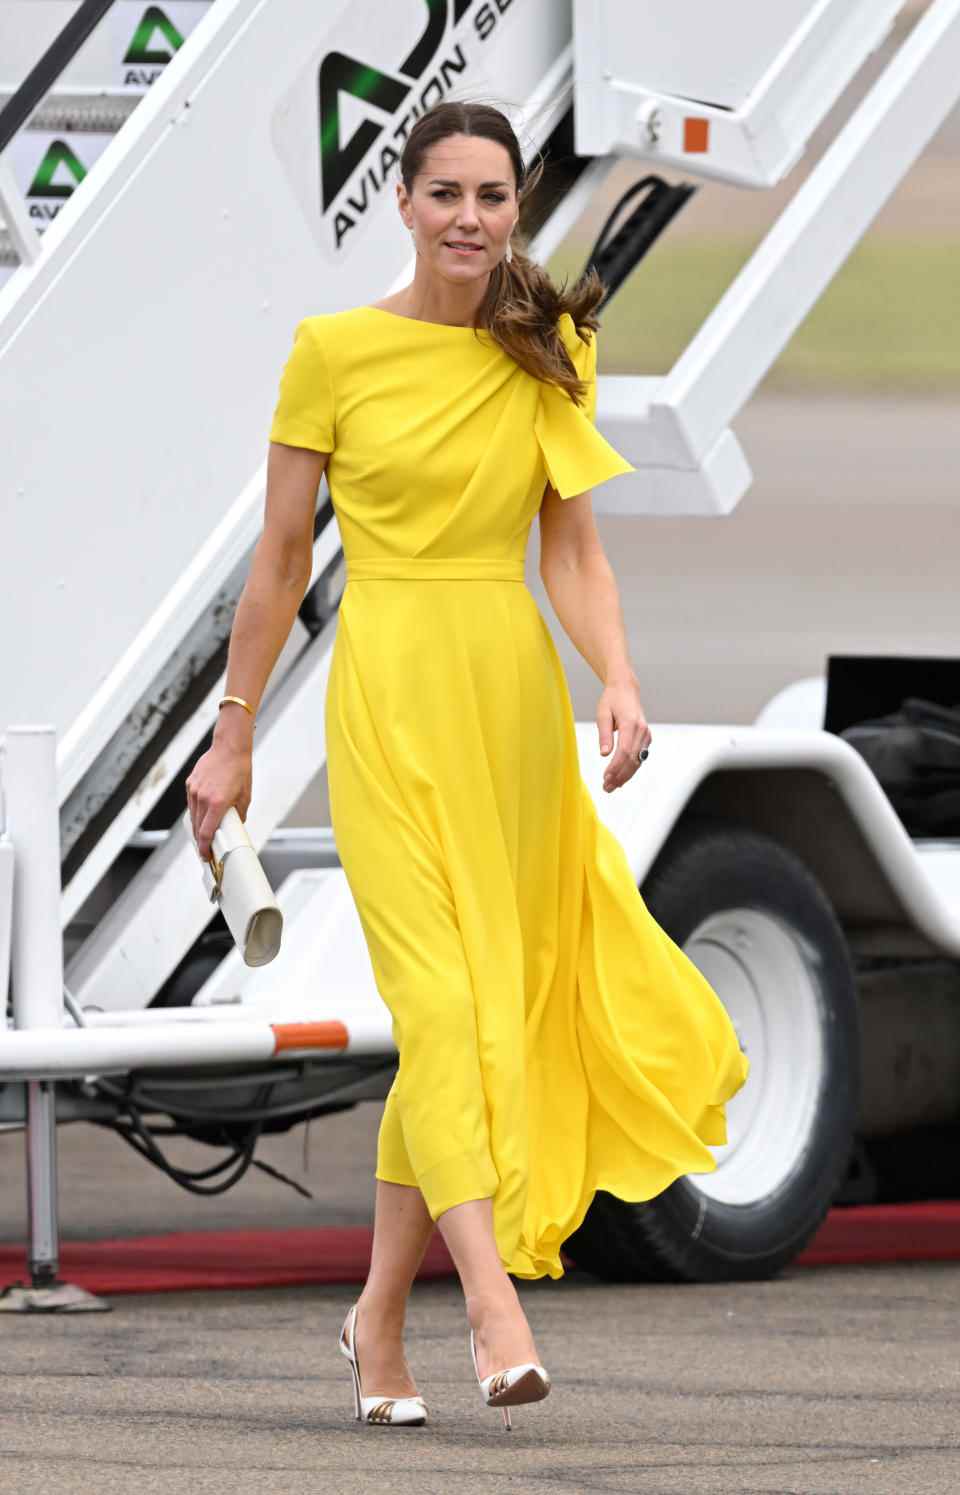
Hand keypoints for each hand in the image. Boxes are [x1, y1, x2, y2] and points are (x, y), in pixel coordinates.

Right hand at [185, 742, 251, 860]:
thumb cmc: (240, 770)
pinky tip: (203, 813)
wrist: (229, 748)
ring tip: (205, 833)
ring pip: (193, 816)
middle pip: (197, 827)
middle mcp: (203, 798)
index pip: (206, 833)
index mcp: (217, 803)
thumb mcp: (245, 796)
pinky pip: (191, 804)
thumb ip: (239, 814)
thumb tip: (236, 826)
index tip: (205, 856)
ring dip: (197, 827)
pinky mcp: (190, 784)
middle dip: (201, 841)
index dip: (204, 848)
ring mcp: (194, 790)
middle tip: (206, 849)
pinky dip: (196, 811)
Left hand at [597, 676, 651, 792]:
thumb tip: (603, 754)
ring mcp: (646, 734)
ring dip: (625, 775)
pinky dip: (630, 768)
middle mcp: (642, 730)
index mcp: (631, 723)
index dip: (616, 766)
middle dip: (619, 775)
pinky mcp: (646, 737)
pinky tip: (620, 778)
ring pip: (637, 760)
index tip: (605, 777)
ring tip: (611, 786)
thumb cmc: (612, 700)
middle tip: (606, 787)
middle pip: (632, 758)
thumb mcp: (602, 714)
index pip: (625, 750)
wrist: (626, 689)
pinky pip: (639, 756)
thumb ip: (604, 734)